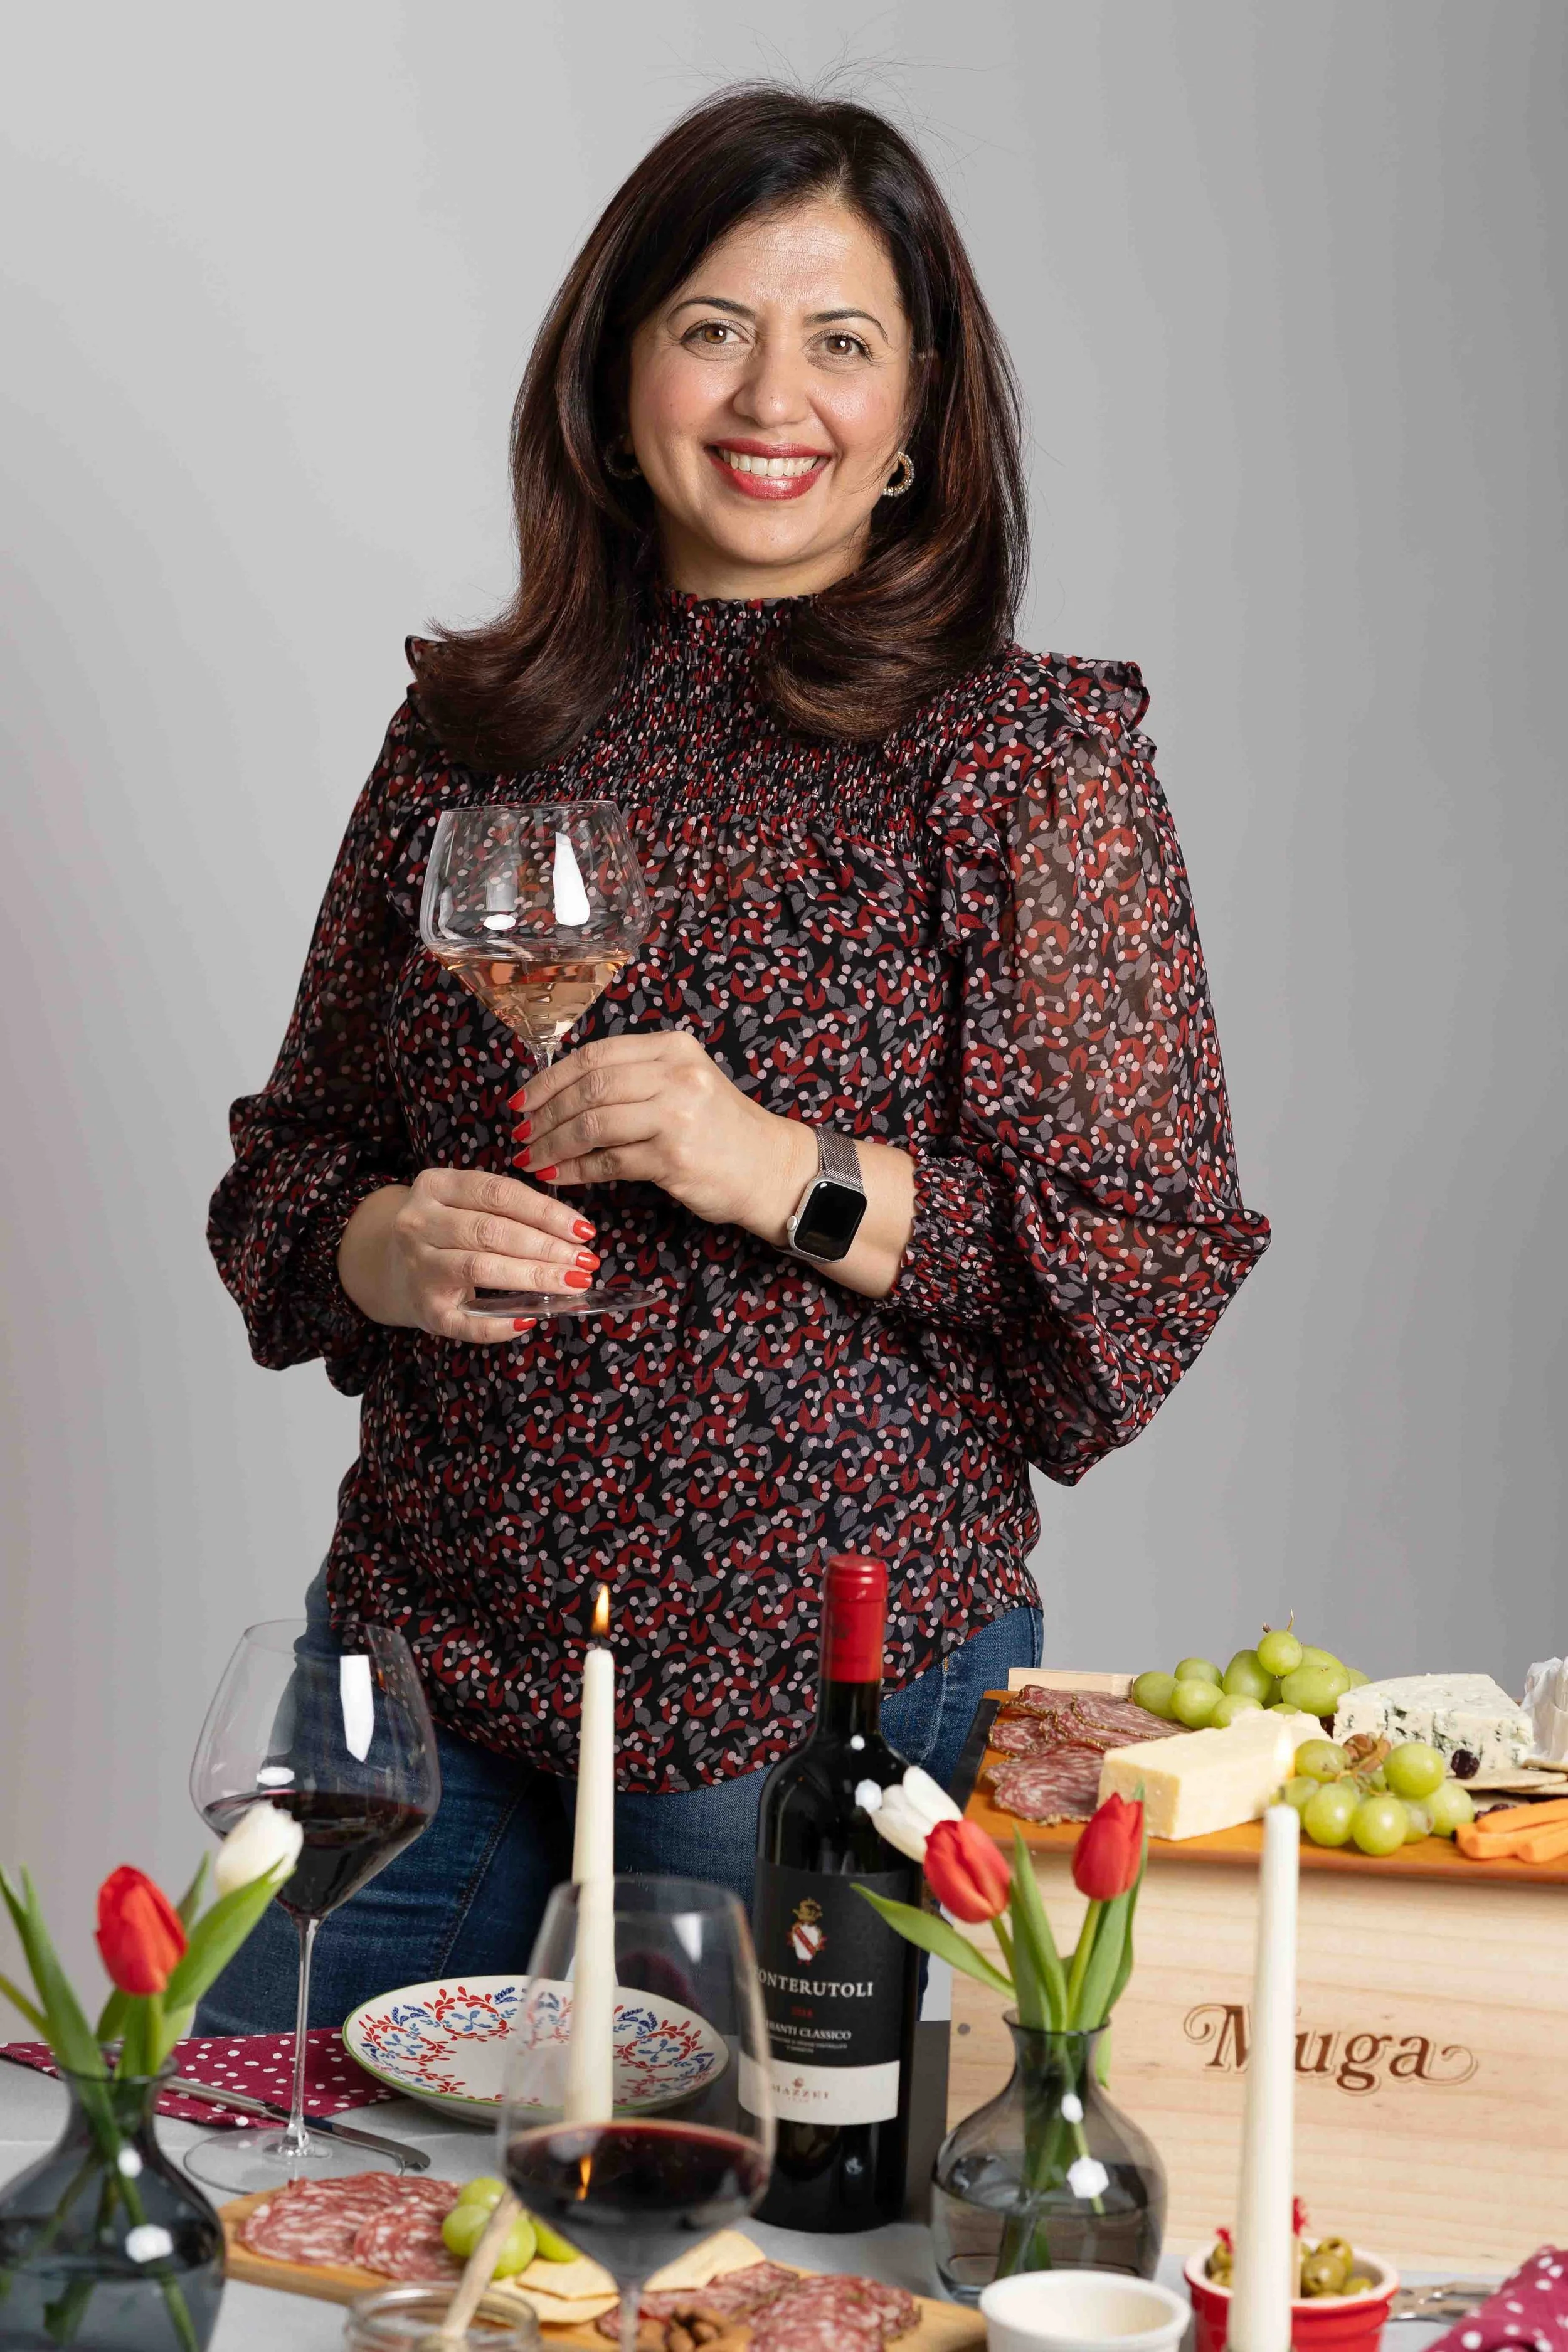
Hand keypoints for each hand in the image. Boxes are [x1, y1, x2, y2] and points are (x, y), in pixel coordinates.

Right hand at [337, 1169, 602, 1341]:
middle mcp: (418, 1223)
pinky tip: (531, 1318)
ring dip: (533, 1277)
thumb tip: (573, 1235)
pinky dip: (503, 1323)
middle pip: (492, 1232)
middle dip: (546, 1248)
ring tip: (572, 1283)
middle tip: (585, 1261)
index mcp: (434, 1186)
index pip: (499, 1194)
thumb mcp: (464, 1203)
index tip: (583, 1230)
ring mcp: (418, 1267)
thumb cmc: (445, 1231)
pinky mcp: (425, 1310)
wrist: (388, 1267)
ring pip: (481, 1268)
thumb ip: (508, 1210)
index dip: (546, 1212)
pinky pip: (468, 1321)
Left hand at [516, 1031, 813, 1233]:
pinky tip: (558, 1176)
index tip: (521, 1100)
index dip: (549, 1078)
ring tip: (531, 1157)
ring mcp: (676, 1115)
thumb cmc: (719, 1129)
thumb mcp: (683, 1082)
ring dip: (553, 1144)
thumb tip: (559, 1092)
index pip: (594, 1056)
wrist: (770, 1168)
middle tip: (519, 1132)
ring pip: (593, 1124)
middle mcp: (676, 1074)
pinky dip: (575, 1170)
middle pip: (589, 1087)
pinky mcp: (673, 1156)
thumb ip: (633, 1077)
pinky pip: (608, 1161)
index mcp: (673, 1047)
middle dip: (544, 1113)